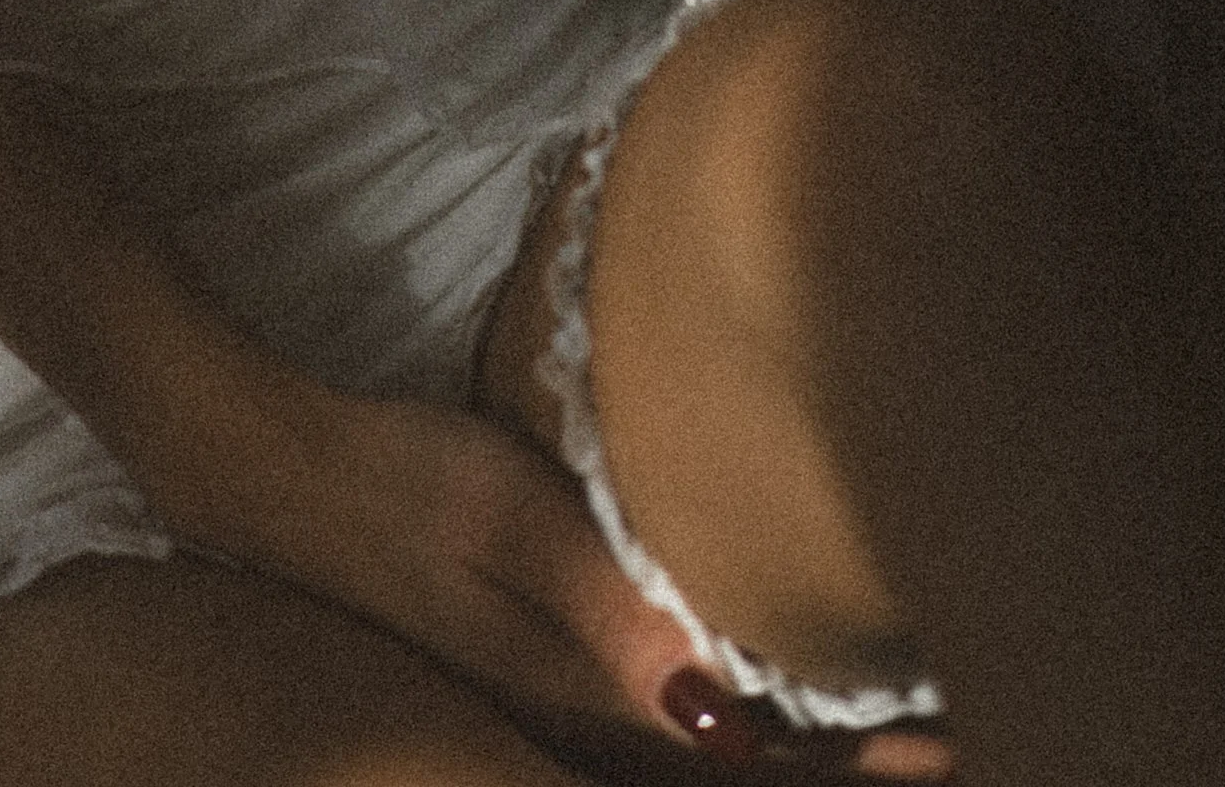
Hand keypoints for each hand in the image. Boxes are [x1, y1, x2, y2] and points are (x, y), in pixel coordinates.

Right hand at [164, 371, 953, 775]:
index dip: (842, 775)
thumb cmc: (391, 476)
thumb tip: (718, 712)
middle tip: (961, 744)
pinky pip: (665, 742)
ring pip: (702, 774)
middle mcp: (572, 735)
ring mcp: (555, 715)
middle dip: (842, 774)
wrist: (263, 470)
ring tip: (907, 740)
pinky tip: (787, 712)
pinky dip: (744, 738)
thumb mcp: (500, 518)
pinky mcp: (540, 685)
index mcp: (574, 709)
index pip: (737, 779)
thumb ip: (607, 612)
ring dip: (802, 760)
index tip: (944, 753)